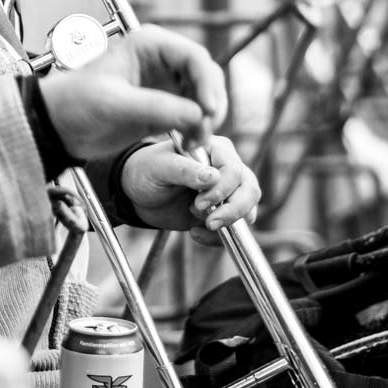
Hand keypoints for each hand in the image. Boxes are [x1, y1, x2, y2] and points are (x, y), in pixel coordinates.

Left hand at [40, 25, 226, 161]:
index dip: (208, 83)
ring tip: (193, 142)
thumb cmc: (75, 102)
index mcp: (149, 45)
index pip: (194, 57)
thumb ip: (156, 107)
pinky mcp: (163, 107)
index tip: (207, 110)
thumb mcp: (114, 103)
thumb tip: (197, 115)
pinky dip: (197, 130)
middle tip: (204, 131)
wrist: (57, 125)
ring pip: (203, 98)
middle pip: (206, 77)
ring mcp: (165, 84)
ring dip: (206, 120)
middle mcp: (162, 61)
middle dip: (210, 104)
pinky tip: (187, 145)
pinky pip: (193, 116)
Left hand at [119, 134, 259, 243]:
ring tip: (201, 226)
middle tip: (210, 222)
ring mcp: (227, 192)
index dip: (221, 190)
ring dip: (228, 223)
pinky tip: (194, 233)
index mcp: (215, 149)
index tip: (198, 203)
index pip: (234, 170)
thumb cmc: (147, 170)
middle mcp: (227, 169)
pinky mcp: (221, 212)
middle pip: (249, 190)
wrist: (137, 194)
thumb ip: (185, 170)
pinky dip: (217, 237)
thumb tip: (213, 177)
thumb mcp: (159, 167)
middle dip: (233, 210)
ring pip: (248, 209)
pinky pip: (233, 229)